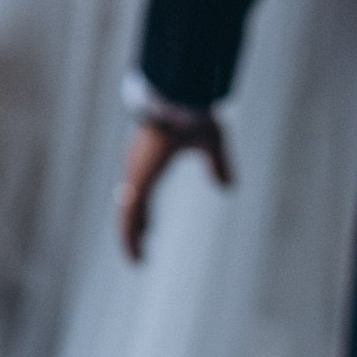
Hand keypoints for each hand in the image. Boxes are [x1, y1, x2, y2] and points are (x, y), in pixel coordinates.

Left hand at [118, 111, 232, 262]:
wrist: (178, 98)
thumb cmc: (191, 112)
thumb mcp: (211, 142)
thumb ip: (217, 163)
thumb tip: (228, 186)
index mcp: (151, 158)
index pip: (142, 190)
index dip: (144, 210)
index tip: (146, 228)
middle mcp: (138, 166)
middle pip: (131, 203)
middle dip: (135, 224)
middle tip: (139, 244)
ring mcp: (135, 174)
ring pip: (127, 213)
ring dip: (130, 236)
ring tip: (136, 259)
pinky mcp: (137, 181)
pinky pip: (129, 215)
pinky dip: (129, 236)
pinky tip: (133, 253)